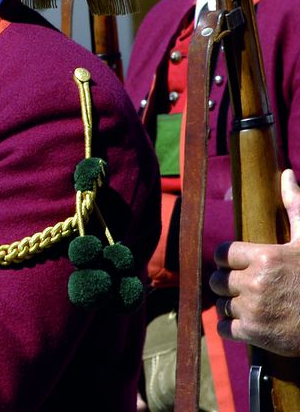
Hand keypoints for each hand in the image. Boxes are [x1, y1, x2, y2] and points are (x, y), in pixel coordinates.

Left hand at [209, 168, 299, 355]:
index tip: (238, 265)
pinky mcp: (255, 334)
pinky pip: (224, 328)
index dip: (227, 260)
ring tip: (252, 306)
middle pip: (217, 280)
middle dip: (228, 283)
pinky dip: (232, 328)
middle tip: (246, 287)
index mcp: (264, 256)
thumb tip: (287, 174)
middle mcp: (254, 282)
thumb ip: (294, 207)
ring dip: (232, 306)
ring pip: (221, 304)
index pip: (221, 254)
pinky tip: (248, 324)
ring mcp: (253, 309)